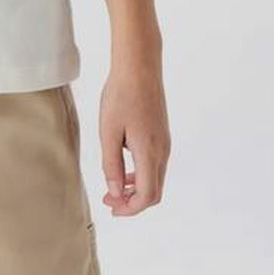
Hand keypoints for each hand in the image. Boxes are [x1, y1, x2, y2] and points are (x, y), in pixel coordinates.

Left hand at [98, 62, 170, 215]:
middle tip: (109, 200)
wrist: (139, 66)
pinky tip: (122, 166)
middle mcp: (162, 151)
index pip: (147, 196)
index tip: (111, 207)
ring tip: (112, 186)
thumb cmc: (120, 95)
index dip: (130, 208)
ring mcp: (164, 142)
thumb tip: (114, 191)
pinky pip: (154, 163)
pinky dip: (140, 173)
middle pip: (154, 191)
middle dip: (132, 202)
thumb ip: (111, 163)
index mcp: (150, 153)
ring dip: (135, 188)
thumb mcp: (109, 131)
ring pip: (155, 177)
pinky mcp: (161, 133)